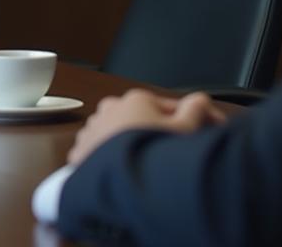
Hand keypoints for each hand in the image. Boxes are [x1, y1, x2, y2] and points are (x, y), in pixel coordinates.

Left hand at [67, 89, 225, 164]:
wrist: (119, 183)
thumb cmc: (151, 154)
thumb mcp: (183, 131)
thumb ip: (194, 111)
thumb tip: (201, 100)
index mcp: (136, 99)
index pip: (167, 107)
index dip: (187, 121)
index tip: (198, 133)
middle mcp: (110, 109)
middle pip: (143, 121)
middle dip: (156, 134)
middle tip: (170, 154)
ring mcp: (92, 129)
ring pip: (120, 135)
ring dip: (132, 146)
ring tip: (146, 166)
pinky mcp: (80, 151)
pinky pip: (101, 152)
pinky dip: (112, 160)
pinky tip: (125, 172)